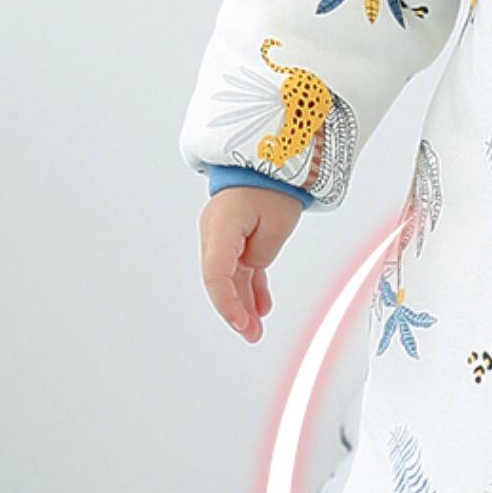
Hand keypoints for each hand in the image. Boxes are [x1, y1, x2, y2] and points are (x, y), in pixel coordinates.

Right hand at [199, 187, 303, 341]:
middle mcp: (215, 234)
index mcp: (220, 228)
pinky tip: (260, 307)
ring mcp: (223, 236)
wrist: (270, 158)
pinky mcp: (235, 237)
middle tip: (251, 334)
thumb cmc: (271, 182)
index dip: (227, 303)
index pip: (216, 274)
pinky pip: (240, 267)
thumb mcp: (277, 221)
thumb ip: (263, 252)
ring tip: (255, 329)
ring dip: (242, 303)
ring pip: (230, 277)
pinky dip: (250, 286)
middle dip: (235, 310)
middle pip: (220, 280)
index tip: (240, 322)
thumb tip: (252, 267)